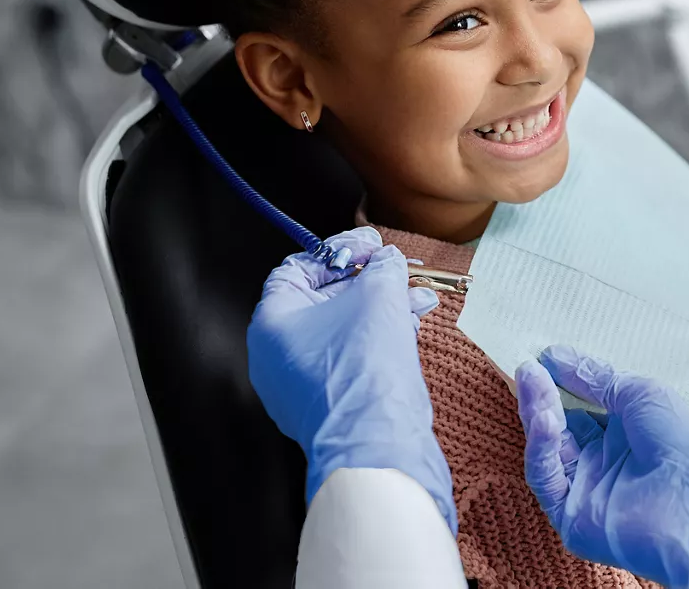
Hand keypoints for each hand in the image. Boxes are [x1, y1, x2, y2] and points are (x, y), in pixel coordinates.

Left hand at [248, 227, 455, 533]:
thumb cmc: (365, 367)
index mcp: (271, 323)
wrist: (376, 442)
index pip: (296, 269)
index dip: (337, 251)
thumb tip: (386, 261)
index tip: (369, 246)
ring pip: (342, 332)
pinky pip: (350, 360)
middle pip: (323, 300)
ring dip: (381, 310)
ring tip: (417, 298)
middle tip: (395, 269)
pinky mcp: (328, 406)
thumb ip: (382, 268)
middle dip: (367, 282)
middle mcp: (276, 356)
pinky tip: (411, 327)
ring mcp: (300, 386)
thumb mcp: (379, 295)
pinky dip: (378, 340)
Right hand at [515, 346, 688, 588]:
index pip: (577, 408)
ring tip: (534, 384)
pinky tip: (546, 419)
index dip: (559, 385)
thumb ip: (595, 378)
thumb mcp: (639, 394)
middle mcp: (602, 463)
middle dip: (542, 397)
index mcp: (622, 435)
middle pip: (557, 428)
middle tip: (529, 369)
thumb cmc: (682, 443)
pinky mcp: (571, 516)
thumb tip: (554, 355)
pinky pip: (546, 479)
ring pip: (546, 451)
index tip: (541, 359)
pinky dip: (541, 448)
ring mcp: (585, 490)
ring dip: (538, 415)